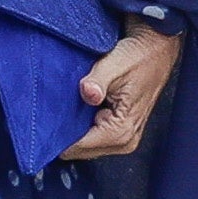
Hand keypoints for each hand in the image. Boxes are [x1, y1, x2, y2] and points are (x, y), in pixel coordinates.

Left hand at [60, 23, 180, 163]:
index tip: (41, 124)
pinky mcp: (121, 130)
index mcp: (122, 130)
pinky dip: (81, 125)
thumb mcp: (116, 63)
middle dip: (65, 134)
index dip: (58, 137)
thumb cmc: (138, 55)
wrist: (156, 47)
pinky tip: (75, 108)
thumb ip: (98, 80)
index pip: (79, 146)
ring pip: (85, 145)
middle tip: (50, 112)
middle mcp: (125, 140)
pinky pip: (92, 136)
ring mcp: (124, 138)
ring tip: (63, 108)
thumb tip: (88, 93)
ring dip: (73, 129)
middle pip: (81, 151)